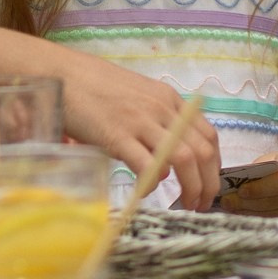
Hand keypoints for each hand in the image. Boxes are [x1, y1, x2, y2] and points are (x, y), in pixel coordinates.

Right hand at [46, 51, 220, 210]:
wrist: (64, 73)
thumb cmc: (96, 87)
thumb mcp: (137, 97)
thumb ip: (155, 120)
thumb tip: (165, 157)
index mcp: (169, 100)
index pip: (208, 135)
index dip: (214, 166)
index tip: (209, 185)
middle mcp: (162, 109)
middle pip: (201, 151)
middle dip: (208, 184)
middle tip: (201, 205)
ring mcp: (141, 121)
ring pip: (183, 158)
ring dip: (190, 187)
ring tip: (184, 205)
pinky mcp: (117, 135)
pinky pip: (146, 164)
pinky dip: (152, 183)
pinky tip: (147, 192)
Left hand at [221, 150, 277, 219]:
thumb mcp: (274, 159)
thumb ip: (258, 168)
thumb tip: (232, 182)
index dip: (259, 188)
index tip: (240, 191)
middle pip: (277, 201)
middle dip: (249, 204)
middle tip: (228, 203)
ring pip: (277, 216)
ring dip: (252, 215)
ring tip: (234, 210)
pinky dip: (262, 223)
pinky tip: (248, 218)